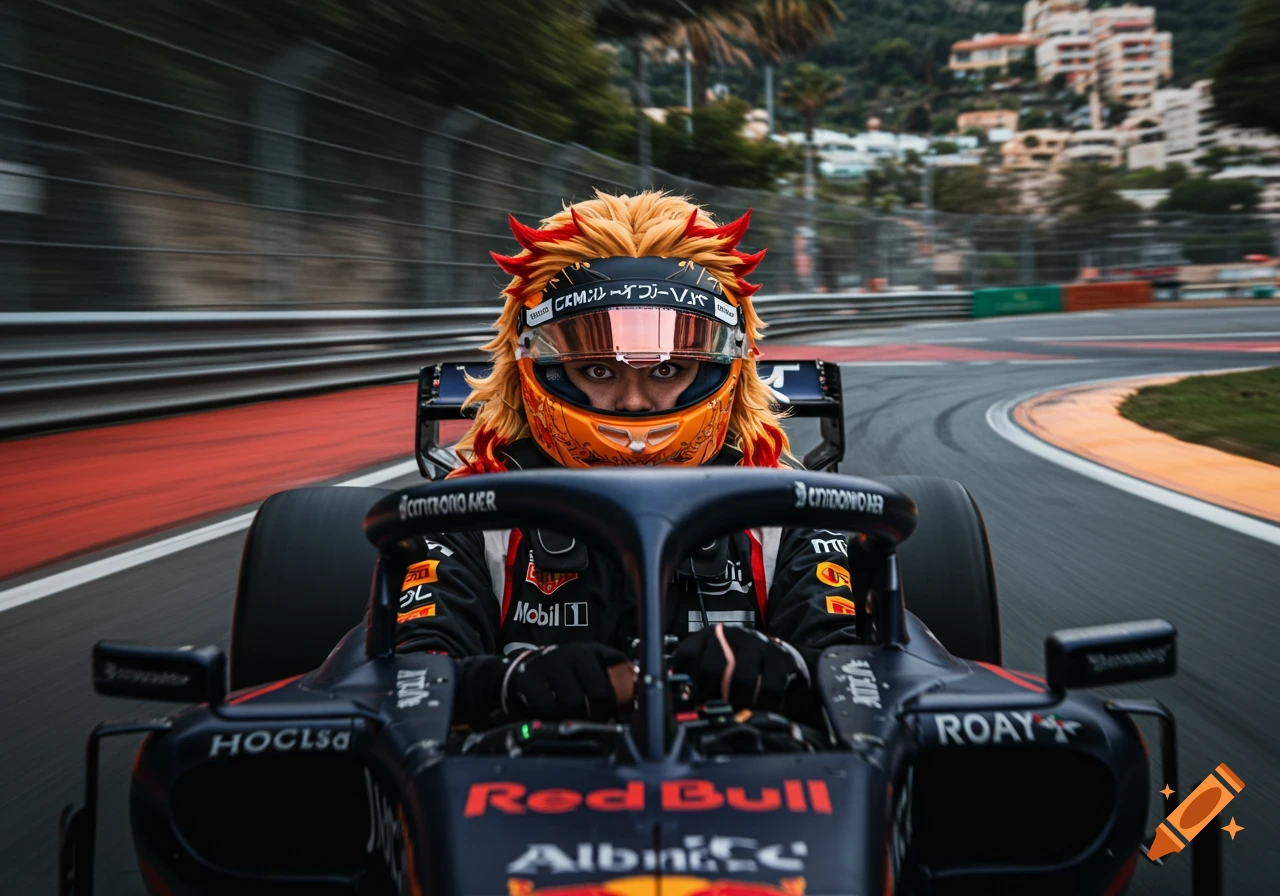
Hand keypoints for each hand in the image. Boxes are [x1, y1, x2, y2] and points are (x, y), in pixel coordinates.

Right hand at [502, 642, 632, 720]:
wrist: (520, 671)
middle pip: (599, 692)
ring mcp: (549, 664)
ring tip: (570, 716)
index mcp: (591, 651)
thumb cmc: (562, 675)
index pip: (618, 675)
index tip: (615, 711)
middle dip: (599, 711)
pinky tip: (550, 712)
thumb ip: (614, 678)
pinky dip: (550, 715)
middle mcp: (571, 653)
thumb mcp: (590, 668)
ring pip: (573, 702)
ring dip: (573, 716)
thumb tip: (635, 698)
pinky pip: (547, 706)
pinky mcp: (528, 678)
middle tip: (593, 718)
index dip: (619, 700)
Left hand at [671, 624, 809, 711]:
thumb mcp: (719, 670)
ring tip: (742, 710)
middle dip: (712, 694)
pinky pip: (772, 686)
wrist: (786, 664)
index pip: (688, 653)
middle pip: (712, 667)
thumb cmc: (744, 670)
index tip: (691, 696)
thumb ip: (698, 681)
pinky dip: (766, 703)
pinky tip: (765, 706)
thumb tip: (683, 701)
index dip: (686, 678)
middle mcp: (733, 635)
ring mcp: (759, 643)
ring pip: (743, 678)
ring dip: (740, 701)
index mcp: (711, 636)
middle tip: (717, 707)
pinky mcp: (783, 656)